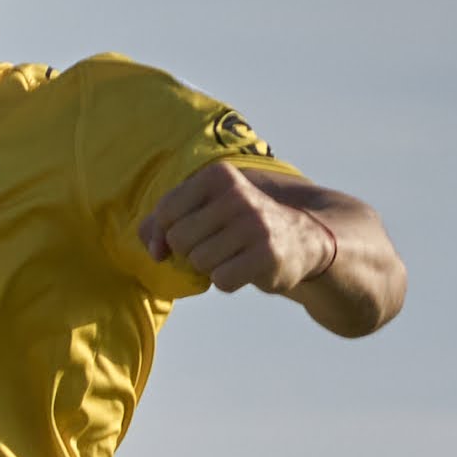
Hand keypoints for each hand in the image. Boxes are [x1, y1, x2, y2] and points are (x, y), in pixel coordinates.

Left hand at [139, 164, 336, 296]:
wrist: (302, 239)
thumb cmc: (238, 225)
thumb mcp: (202, 209)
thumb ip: (161, 222)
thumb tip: (154, 250)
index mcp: (219, 175)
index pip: (165, 212)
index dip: (167, 232)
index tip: (191, 232)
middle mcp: (239, 194)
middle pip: (179, 239)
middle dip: (192, 250)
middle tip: (221, 243)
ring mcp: (256, 224)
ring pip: (198, 261)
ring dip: (211, 266)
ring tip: (235, 253)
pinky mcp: (268, 254)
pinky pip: (221, 280)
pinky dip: (228, 280)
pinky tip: (246, 267)